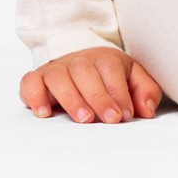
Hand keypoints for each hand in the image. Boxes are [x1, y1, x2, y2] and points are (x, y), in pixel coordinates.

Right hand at [19, 46, 163, 122]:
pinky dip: (35, 96)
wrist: (79, 58)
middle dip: (98, 97)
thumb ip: (145, 91)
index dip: (118, 92)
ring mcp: (56, 69)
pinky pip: (30, 82)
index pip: (111, 69)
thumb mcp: (133, 78)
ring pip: (59, 77)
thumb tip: (147, 110)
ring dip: (71, 98)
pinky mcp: (37, 79)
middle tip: (108, 119)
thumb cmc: (108, 75)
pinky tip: (44, 113)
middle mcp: (79, 61)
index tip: (124, 115)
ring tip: (83, 119)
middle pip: (86, 72)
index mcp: (105, 58)